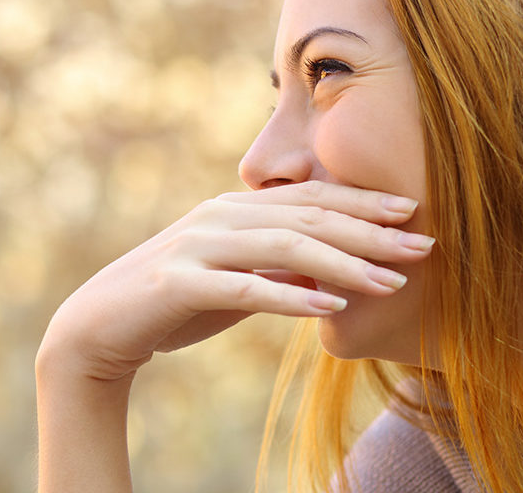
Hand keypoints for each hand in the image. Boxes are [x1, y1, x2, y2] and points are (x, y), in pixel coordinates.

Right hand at [37, 180, 433, 381]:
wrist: (99, 325)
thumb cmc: (173, 303)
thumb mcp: (235, 281)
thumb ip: (277, 269)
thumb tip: (331, 275)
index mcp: (235, 209)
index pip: (310, 198)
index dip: (364, 204)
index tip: (414, 214)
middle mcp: (219, 216)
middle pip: (307, 215)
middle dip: (369, 230)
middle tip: (423, 244)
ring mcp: (197, 247)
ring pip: (282, 246)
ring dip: (342, 264)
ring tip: (390, 284)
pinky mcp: (178, 283)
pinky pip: (244, 289)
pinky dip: (290, 297)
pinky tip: (330, 309)